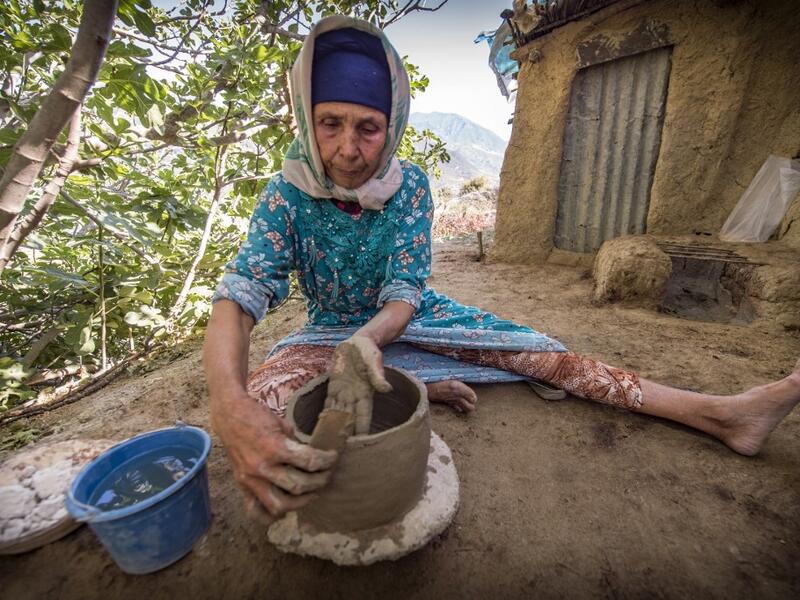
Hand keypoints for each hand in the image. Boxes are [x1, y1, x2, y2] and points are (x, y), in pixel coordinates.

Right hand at [210, 391, 337, 523]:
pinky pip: (256, 511)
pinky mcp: (242, 486)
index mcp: (274, 447)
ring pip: (280, 505)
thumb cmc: (257, 416)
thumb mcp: (283, 424)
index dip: (326, 460)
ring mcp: (250, 480)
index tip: (333, 457)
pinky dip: (271, 516)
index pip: (309, 461)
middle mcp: (262, 467)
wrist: (229, 415)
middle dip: (319, 481)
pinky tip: (285, 510)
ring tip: (312, 493)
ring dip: (301, 502)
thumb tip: (314, 459)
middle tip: (327, 475)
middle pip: (299, 486)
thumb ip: (296, 444)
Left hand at [326, 335, 391, 434]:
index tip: (359, 444)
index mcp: (365, 394)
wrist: (357, 342)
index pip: (363, 416)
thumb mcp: (373, 359)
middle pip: (349, 419)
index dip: (361, 430)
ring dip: (332, 427)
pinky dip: (324, 414)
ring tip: (327, 444)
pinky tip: (319, 425)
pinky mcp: (333, 387)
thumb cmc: (368, 350)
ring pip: (337, 414)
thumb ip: (378, 374)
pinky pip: (328, 403)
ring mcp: (343, 393)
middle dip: (345, 434)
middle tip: (338, 451)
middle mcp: (354, 397)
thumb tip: (386, 388)